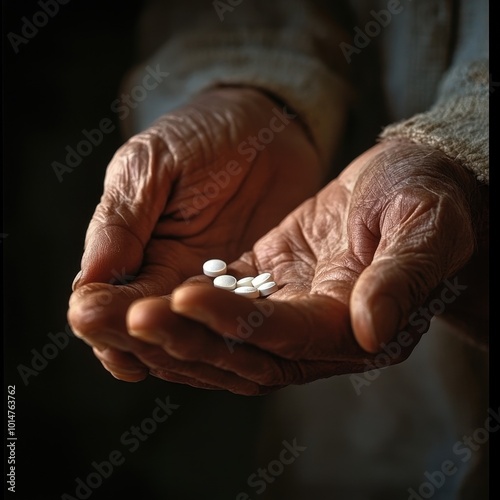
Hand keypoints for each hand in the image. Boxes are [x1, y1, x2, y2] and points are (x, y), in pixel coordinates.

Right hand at [67, 87, 321, 380]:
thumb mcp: (151, 164)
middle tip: (127, 352)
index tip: (91, 319)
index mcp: (130, 246)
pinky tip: (228, 346)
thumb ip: (122, 220)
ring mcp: (207, 284)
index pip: (103, 294)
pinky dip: (227, 334)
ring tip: (176, 356)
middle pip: (140, 323)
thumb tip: (88, 282)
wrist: (265, 130)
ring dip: (178, 346)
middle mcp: (164, 274)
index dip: (96, 310)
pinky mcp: (249, 286)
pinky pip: (234, 318)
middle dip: (130, 338)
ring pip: (185, 330)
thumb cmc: (201, 134)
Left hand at [119, 139, 484, 393]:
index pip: (286, 335)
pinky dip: (178, 311)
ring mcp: (288, 314)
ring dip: (168, 332)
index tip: (182, 296)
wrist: (412, 182)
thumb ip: (401, 278)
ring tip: (111, 314)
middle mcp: (318, 336)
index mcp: (357, 326)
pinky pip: (218, 310)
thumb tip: (372, 329)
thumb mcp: (425, 226)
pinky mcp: (268, 288)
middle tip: (121, 316)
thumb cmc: (427, 196)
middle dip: (182, 336)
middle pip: (241, 352)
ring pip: (220, 341)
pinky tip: (135, 300)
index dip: (236, 322)